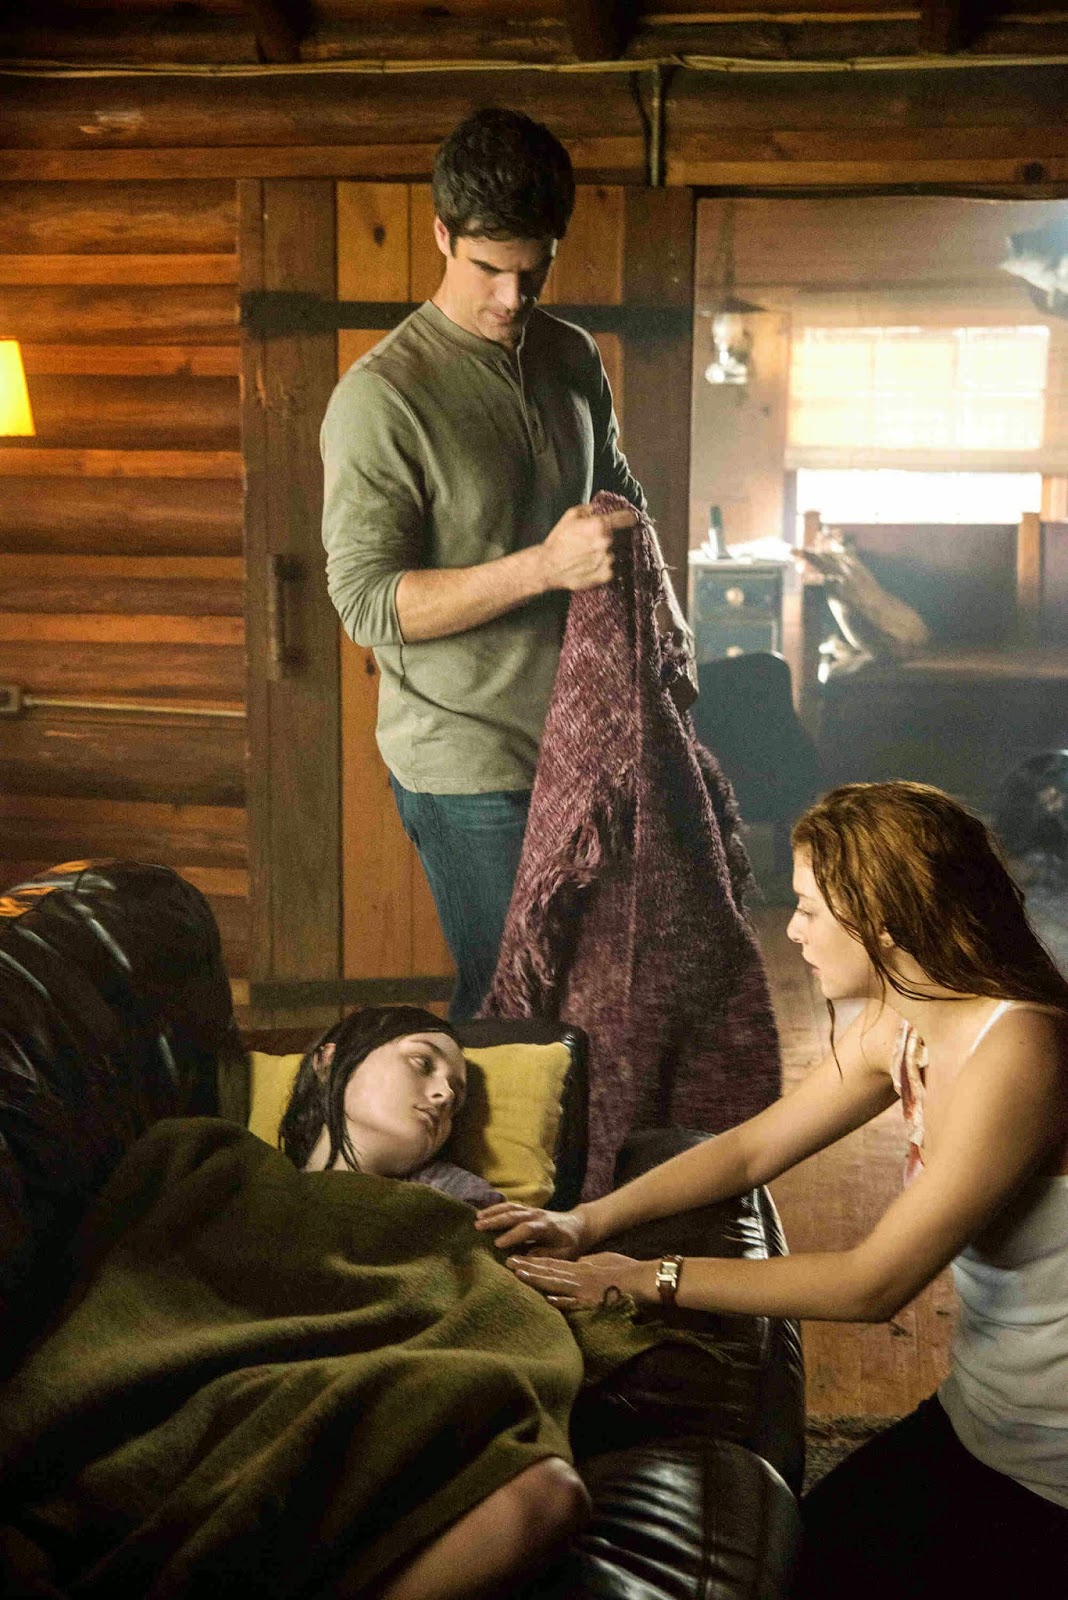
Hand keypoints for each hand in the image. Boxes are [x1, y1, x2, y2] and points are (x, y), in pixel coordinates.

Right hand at [474, 1202, 589, 1258]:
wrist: (579, 1225)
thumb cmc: (571, 1244)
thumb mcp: (564, 1255)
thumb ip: (544, 1256)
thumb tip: (522, 1259)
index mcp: (547, 1227)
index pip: (527, 1229)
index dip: (512, 1236)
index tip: (497, 1244)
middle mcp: (538, 1215)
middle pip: (515, 1215)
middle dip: (496, 1220)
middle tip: (478, 1227)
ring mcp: (532, 1210)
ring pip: (510, 1208)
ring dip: (493, 1212)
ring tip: (477, 1219)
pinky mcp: (528, 1210)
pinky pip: (510, 1206)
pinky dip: (496, 1209)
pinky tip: (484, 1214)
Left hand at [506, 1251, 645, 1309]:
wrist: (642, 1278)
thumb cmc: (622, 1269)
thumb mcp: (600, 1261)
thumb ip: (585, 1263)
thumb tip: (573, 1263)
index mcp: (579, 1267)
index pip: (551, 1263)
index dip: (532, 1260)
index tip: (515, 1258)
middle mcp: (577, 1276)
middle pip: (548, 1272)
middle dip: (527, 1268)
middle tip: (507, 1262)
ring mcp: (583, 1289)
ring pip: (556, 1283)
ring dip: (537, 1280)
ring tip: (519, 1275)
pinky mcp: (592, 1302)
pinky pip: (576, 1303)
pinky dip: (563, 1301)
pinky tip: (549, 1300)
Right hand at [539, 504, 636, 592]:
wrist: (548, 566)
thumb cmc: (558, 540)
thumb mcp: (570, 516)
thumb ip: (588, 509)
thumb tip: (598, 509)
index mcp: (601, 525)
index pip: (629, 518)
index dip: (631, 518)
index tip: (631, 520)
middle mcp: (607, 542)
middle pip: (623, 537)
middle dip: (615, 537)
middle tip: (599, 541)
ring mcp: (608, 560)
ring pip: (617, 554)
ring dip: (609, 553)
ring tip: (592, 555)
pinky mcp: (606, 575)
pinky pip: (612, 568)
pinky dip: (606, 566)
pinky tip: (592, 565)